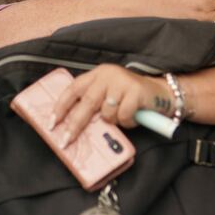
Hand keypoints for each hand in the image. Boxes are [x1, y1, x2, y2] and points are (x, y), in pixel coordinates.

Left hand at [50, 64, 171, 146]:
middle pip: (86, 102)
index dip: (61, 106)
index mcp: (98, 74)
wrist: (162, 93)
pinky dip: (128, 121)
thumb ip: (94, 101)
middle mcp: (108, 74)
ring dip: (114, 121)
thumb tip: (72, 126)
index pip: (74, 89)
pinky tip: (134, 116)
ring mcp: (122, 82)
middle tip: (66, 140)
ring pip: (107, 112)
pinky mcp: (135, 91)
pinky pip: (123, 115)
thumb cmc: (132, 97)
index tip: (52, 123)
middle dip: (75, 124)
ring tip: (122, 117)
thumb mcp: (110, 93)